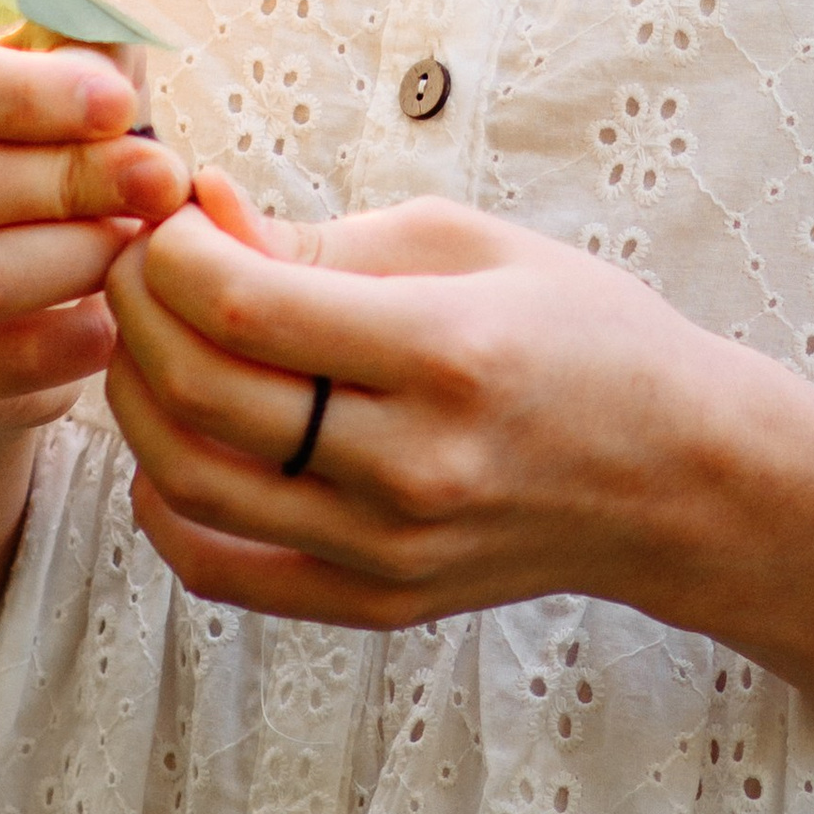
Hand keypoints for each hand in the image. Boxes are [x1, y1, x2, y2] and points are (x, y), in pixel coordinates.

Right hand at [0, 28, 189, 436]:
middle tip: (161, 181)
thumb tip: (101, 62)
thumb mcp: (69, 78)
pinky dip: (63, 342)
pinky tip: (107, 320)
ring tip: (134, 244)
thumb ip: (84, 48)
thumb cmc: (45, 153)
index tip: (119, 106)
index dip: (22, 94)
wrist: (9, 298)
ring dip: (79, 258)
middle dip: (72, 179)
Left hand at [104, 172, 752, 629]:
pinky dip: (165, 507)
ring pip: (193, 483)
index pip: (246, 307)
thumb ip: (323, 236)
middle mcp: (412, 464)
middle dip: (139, 310)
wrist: (676, 476)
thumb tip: (201, 210)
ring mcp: (390, 550)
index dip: (171, 253)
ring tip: (149, 338)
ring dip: (137, 399)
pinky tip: (167, 444)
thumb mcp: (467, 243)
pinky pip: (223, 571)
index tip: (166, 217)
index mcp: (443, 351)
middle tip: (138, 262)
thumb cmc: (580, 334)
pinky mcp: (377, 604)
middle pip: (204, 393)